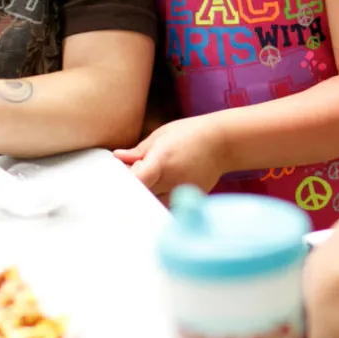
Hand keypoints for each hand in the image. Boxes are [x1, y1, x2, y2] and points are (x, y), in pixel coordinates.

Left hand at [113, 117, 228, 201]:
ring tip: (147, 179)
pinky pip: (165, 203)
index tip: (115, 177)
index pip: (136, 180)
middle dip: (130, 187)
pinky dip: (158, 197)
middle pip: (140, 194)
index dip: (122, 181)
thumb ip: (138, 151)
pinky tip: (160, 185)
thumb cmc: (189, 134)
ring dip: (144, 194)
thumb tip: (117, 157)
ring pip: (151, 202)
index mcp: (160, 160)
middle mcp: (170, 180)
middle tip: (127, 178)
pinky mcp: (187, 198)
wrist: (222, 143)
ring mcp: (180, 192)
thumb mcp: (160, 136)